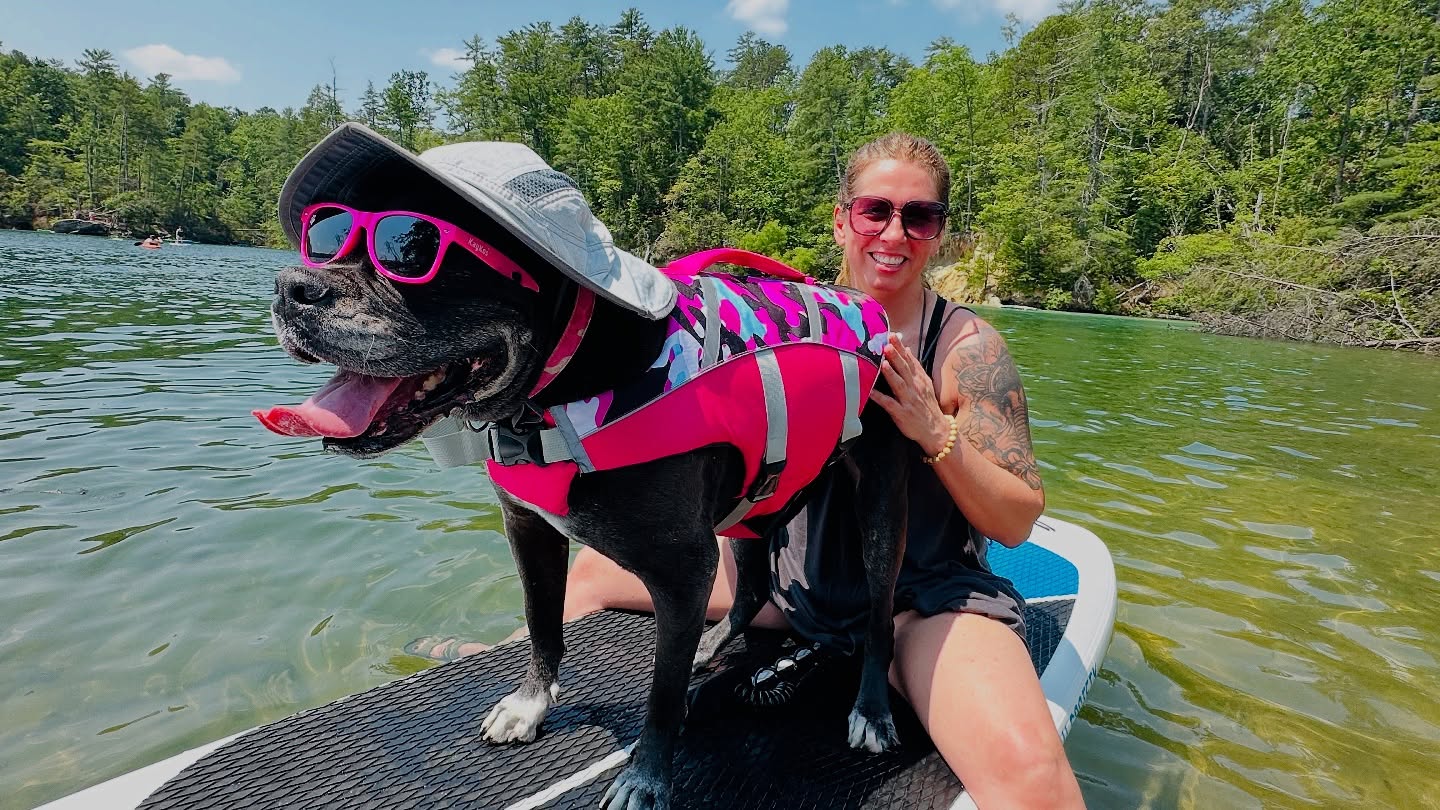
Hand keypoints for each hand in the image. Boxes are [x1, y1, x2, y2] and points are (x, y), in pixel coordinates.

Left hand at [868, 332, 951, 456]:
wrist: (936, 430)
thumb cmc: (927, 405)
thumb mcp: (924, 383)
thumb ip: (915, 367)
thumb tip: (906, 349)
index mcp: (919, 379)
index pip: (909, 360)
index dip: (900, 347)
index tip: (892, 335)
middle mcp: (914, 387)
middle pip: (904, 369)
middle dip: (896, 355)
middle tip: (887, 343)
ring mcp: (908, 400)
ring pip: (899, 384)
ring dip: (891, 373)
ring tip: (883, 363)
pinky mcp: (902, 413)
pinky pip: (890, 404)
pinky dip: (880, 398)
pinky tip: (869, 392)